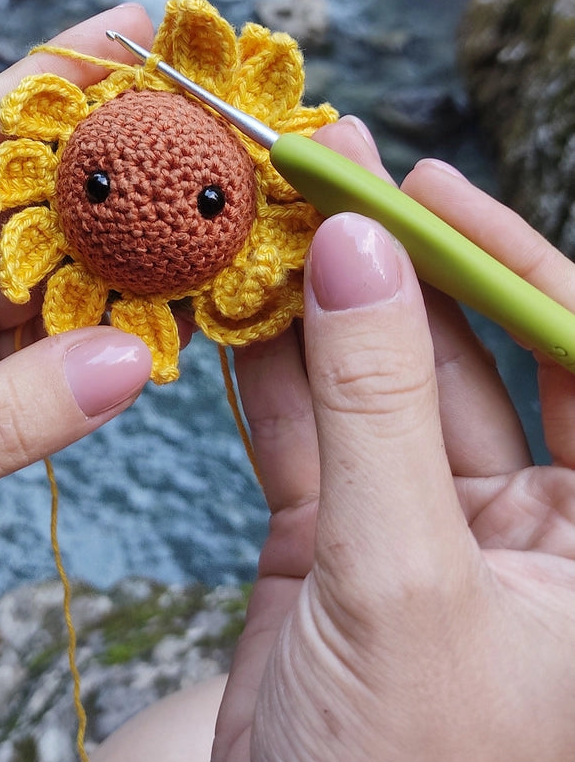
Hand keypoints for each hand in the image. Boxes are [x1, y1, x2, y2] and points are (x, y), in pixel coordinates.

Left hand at [0, 5, 153, 761]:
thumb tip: (129, 361)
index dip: (41, 82)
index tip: (126, 30)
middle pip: (15, 192)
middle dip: (103, 154)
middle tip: (196, 119)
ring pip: (41, 263)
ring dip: (115, 242)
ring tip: (200, 207)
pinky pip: (46, 335)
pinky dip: (102, 324)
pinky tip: (158, 308)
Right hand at [211, 118, 574, 761]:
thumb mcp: (401, 585)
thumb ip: (374, 409)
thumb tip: (356, 254)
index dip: (509, 262)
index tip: (428, 189)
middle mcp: (527, 526)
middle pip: (466, 358)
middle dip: (400, 267)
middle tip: (331, 177)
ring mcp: (420, 529)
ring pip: (374, 388)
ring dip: (321, 309)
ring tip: (269, 220)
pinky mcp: (332, 546)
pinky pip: (304, 438)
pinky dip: (264, 376)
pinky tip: (233, 310)